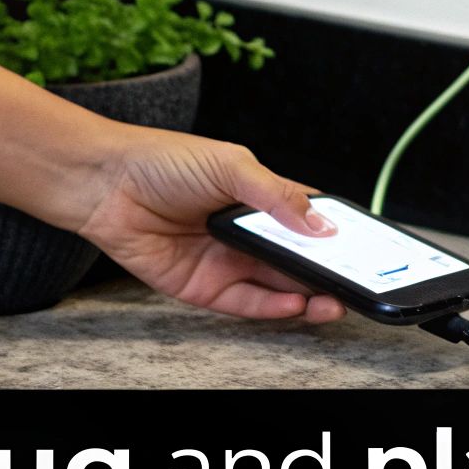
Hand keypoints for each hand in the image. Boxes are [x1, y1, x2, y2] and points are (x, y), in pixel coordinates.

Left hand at [76, 130, 349, 321]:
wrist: (103, 184)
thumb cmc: (162, 162)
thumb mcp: (231, 166)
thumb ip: (278, 196)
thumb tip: (320, 225)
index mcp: (260, 198)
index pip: (309, 219)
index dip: (336, 234)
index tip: (365, 249)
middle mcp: (247, 232)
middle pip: (299, 258)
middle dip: (329, 272)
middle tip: (356, 282)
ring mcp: (227, 261)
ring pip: (279, 285)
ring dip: (309, 294)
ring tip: (334, 300)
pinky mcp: (204, 287)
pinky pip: (246, 302)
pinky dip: (274, 306)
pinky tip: (295, 303)